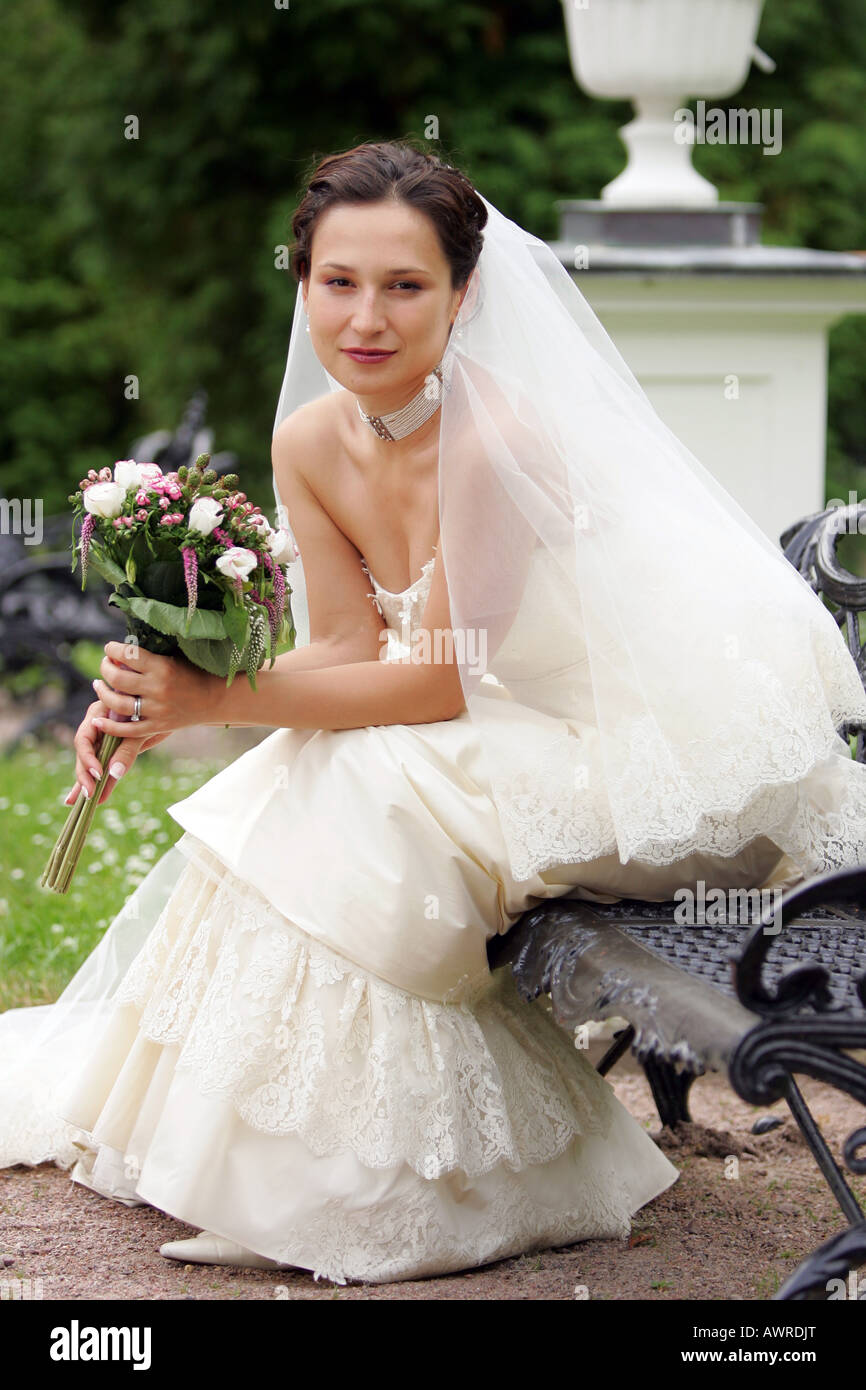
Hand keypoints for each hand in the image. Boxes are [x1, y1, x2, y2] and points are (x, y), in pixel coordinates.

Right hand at [66, 698, 172, 805]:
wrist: (170, 711)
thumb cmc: (156, 713)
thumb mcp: (143, 731)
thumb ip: (127, 749)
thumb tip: (115, 773)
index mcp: (99, 713)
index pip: (84, 737)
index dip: (87, 757)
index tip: (98, 773)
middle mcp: (96, 726)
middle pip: (84, 753)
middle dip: (85, 774)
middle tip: (90, 794)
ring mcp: (102, 739)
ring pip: (90, 762)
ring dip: (86, 782)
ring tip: (82, 800)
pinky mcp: (110, 751)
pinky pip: (100, 767)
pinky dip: (94, 782)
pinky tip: (79, 798)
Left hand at [90, 640, 216, 739]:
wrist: (216, 699)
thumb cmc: (194, 673)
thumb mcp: (174, 658)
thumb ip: (149, 657)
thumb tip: (119, 651)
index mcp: (163, 667)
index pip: (127, 655)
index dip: (112, 649)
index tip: (110, 648)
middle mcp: (158, 689)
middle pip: (117, 678)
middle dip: (105, 668)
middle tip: (105, 664)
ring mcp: (157, 710)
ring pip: (117, 704)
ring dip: (102, 693)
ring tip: (99, 685)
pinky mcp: (158, 727)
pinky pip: (127, 730)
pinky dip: (109, 726)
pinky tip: (98, 720)